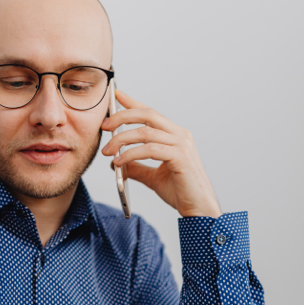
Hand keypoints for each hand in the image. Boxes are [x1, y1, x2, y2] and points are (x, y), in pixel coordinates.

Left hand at [101, 89, 221, 217]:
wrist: (199, 209)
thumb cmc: (181, 192)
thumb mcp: (153, 178)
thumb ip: (138, 168)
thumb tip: (117, 163)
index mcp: (175, 136)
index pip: (151, 113)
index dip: (132, 102)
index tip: (116, 95)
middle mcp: (180, 136)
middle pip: (148, 115)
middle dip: (122, 116)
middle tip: (104, 125)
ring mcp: (182, 145)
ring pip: (146, 132)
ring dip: (122, 140)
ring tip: (108, 151)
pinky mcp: (180, 158)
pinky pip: (150, 150)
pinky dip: (131, 154)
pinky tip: (120, 162)